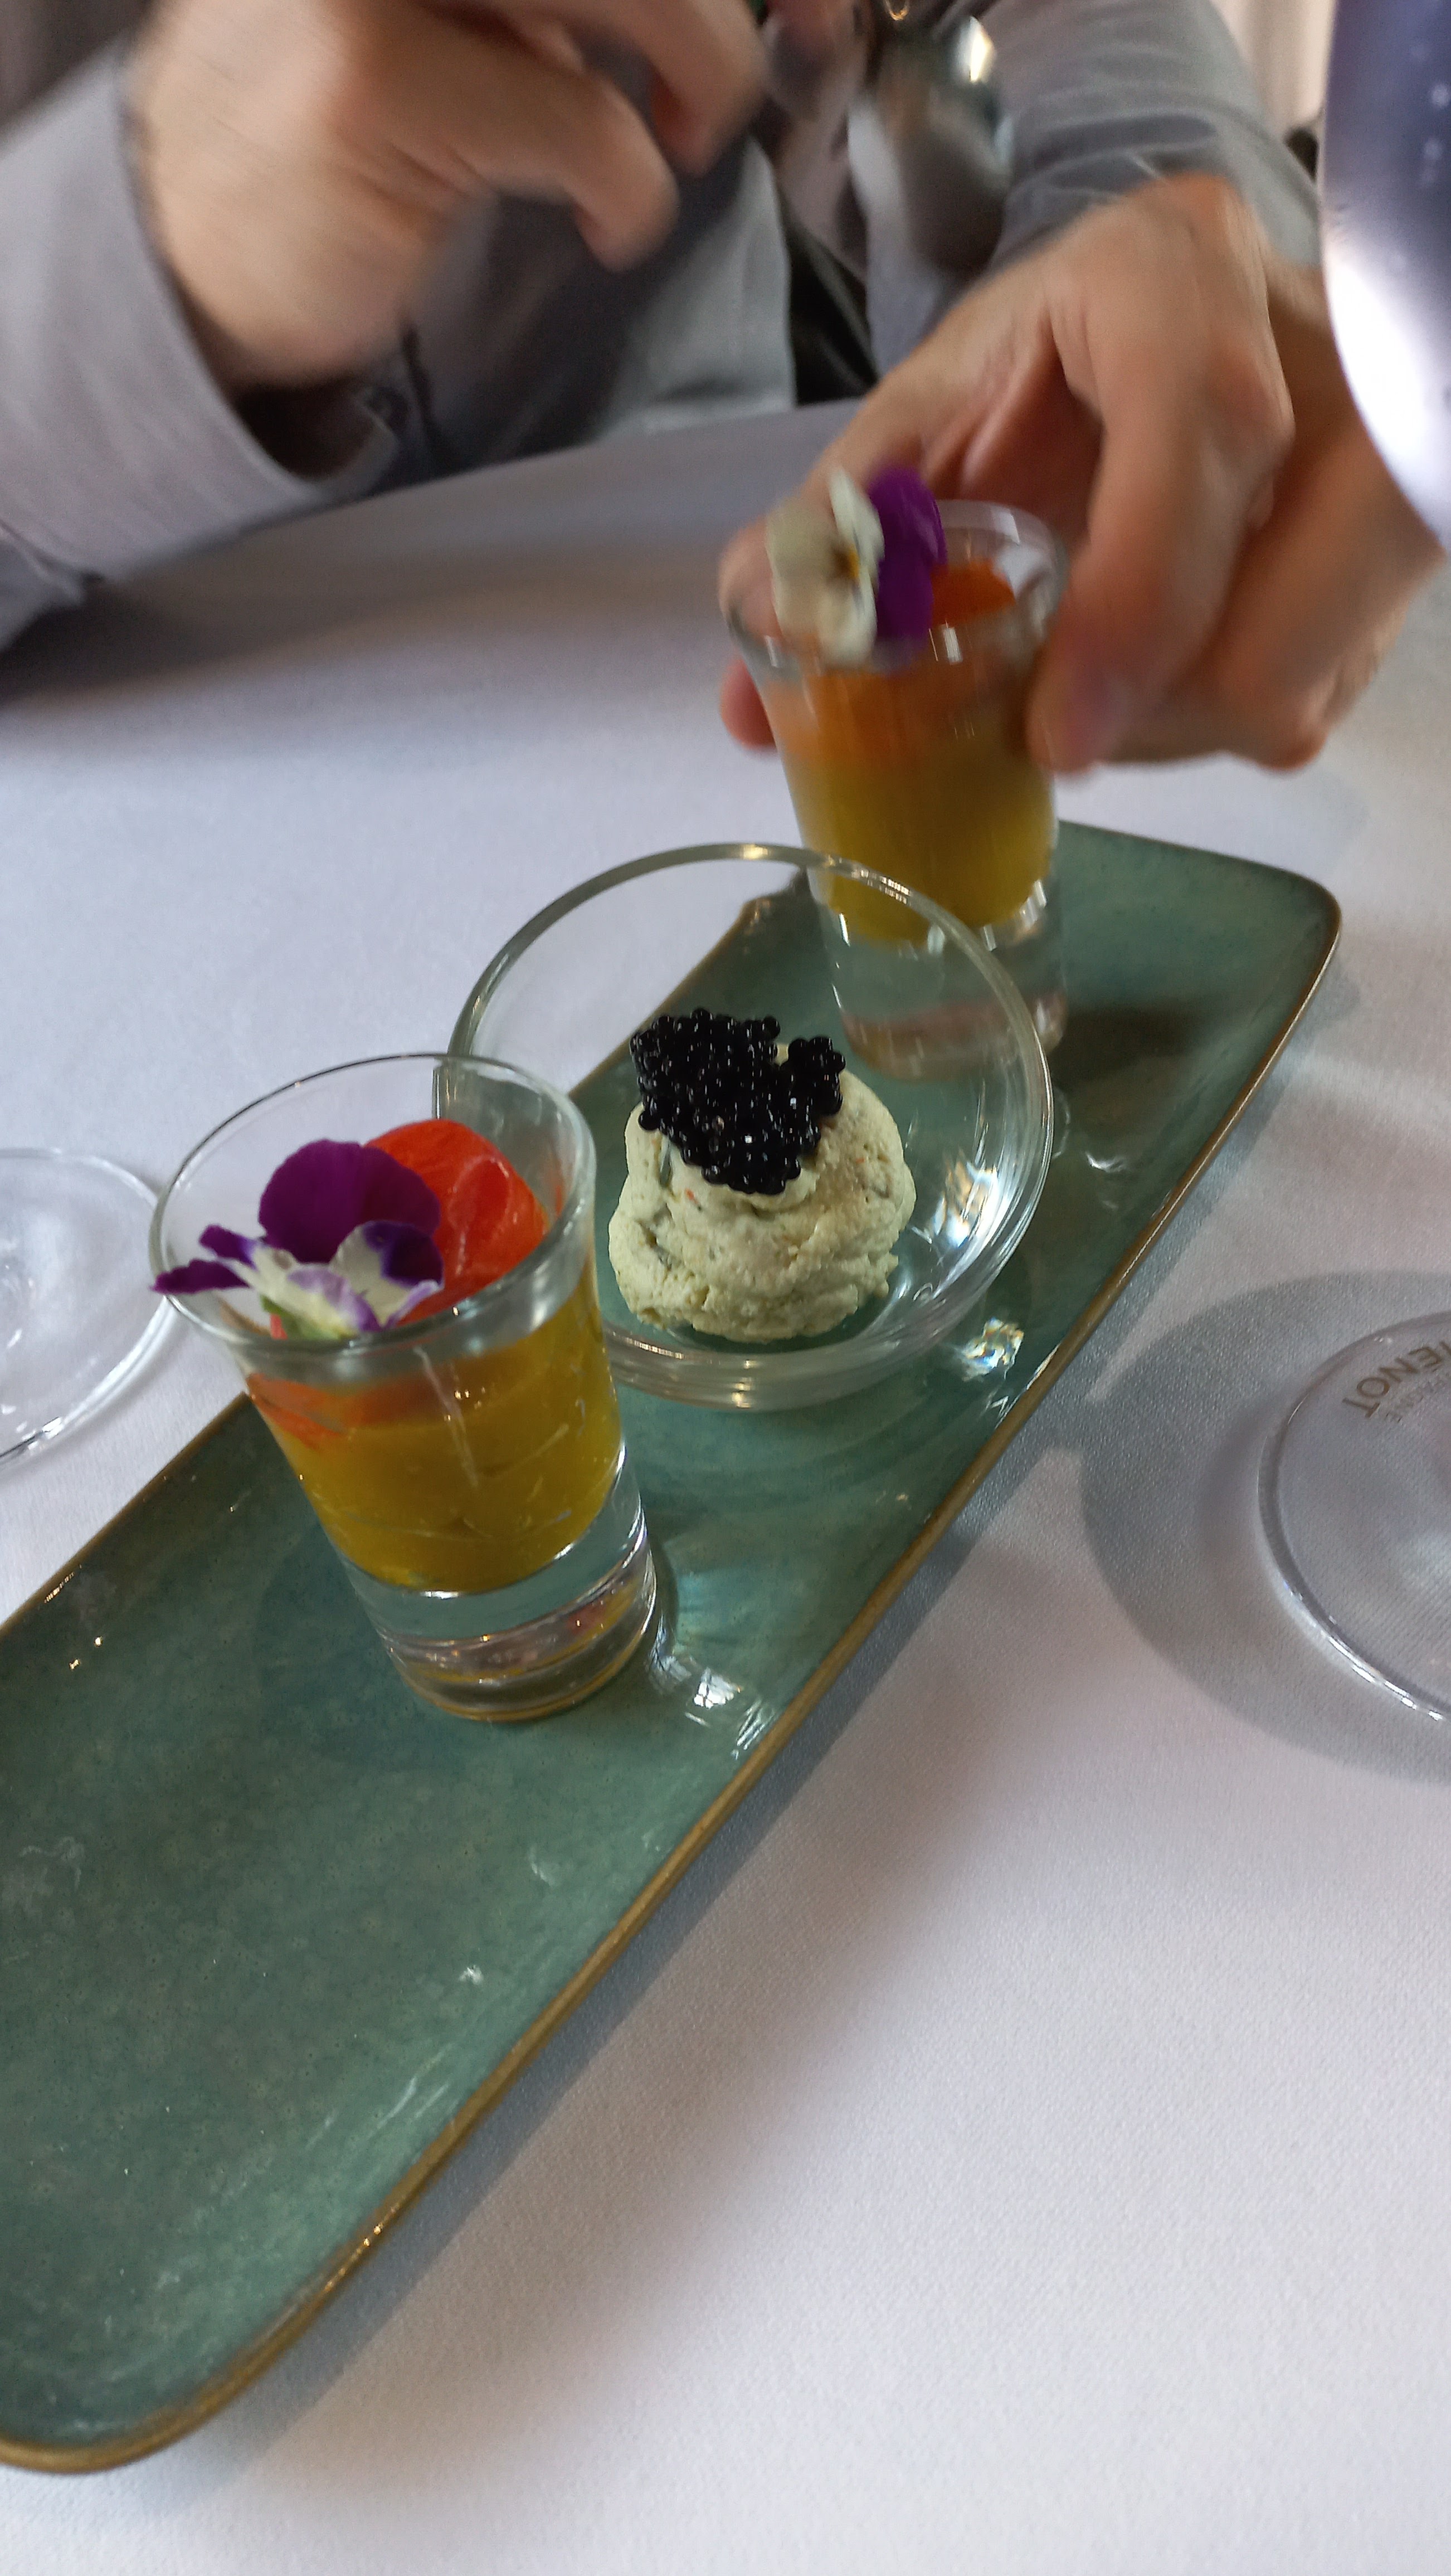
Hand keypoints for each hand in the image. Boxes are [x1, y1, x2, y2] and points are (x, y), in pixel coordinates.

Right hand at [130, 0, 837, 392]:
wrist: (191, 243)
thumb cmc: (346, 125)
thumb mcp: (465, 8)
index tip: (814, 7)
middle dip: (727, 11)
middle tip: (749, 83)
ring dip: (702, 73)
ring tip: (682, 143)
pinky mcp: (370, 80)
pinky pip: (582, 121)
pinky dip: (631, 187)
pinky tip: (604, 223)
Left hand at [720, 175, 1444, 771]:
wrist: (1165, 311)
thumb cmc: (1045, 357)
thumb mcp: (931, 414)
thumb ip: (839, 539)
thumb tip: (752, 709)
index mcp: (1179, 277)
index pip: (1201, 434)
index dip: (1131, 607)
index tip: (1053, 736)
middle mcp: (1313, 357)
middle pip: (1268, 617)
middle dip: (1137, 716)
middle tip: (1045, 728)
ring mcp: (1377, 457)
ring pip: (1294, 683)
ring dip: (1165, 729)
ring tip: (1090, 685)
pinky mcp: (1393, 550)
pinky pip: (1310, 697)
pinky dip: (1208, 719)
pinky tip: (1152, 672)